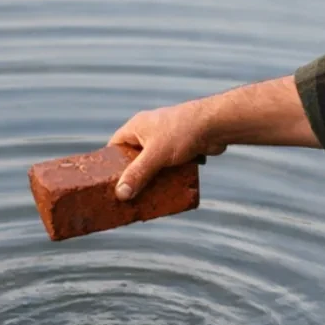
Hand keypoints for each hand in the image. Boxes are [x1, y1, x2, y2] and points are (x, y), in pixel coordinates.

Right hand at [108, 101, 225, 200]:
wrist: (217, 125)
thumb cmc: (183, 133)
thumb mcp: (156, 156)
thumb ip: (138, 174)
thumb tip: (121, 194)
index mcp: (137, 127)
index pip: (115, 146)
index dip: (110, 165)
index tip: (108, 184)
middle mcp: (150, 131)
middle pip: (135, 158)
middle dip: (133, 176)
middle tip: (127, 196)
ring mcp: (167, 140)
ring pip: (154, 164)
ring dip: (153, 179)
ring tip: (146, 199)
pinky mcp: (183, 148)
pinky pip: (171, 166)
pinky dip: (170, 177)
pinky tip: (168, 192)